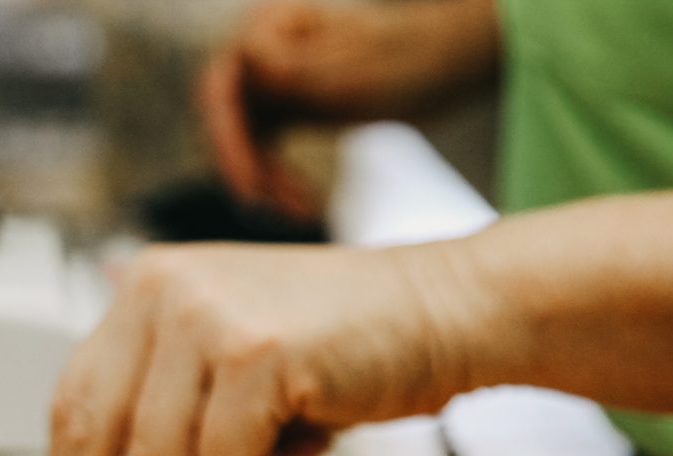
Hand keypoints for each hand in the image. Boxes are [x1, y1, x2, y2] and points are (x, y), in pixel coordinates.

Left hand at [49, 242, 479, 455]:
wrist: (448, 309)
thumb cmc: (344, 350)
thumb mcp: (232, 383)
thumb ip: (169, 432)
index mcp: (146, 288)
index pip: (73, 397)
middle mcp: (162, 289)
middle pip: (91, 425)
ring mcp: (205, 314)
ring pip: (162, 455)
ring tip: (275, 453)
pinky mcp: (254, 350)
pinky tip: (305, 438)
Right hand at [200, 0, 501, 217]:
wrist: (449, 65)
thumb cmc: (408, 60)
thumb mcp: (349, 69)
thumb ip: (292, 67)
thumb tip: (241, 61)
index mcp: (269, 27)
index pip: (222, 87)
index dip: (227, 139)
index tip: (250, 185)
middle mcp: (262, 49)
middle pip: (225, 116)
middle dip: (242, 164)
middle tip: (263, 206)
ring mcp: (272, 78)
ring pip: (244, 138)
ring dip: (265, 179)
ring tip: (300, 211)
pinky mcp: (287, 104)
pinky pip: (264, 148)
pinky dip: (277, 178)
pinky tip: (302, 205)